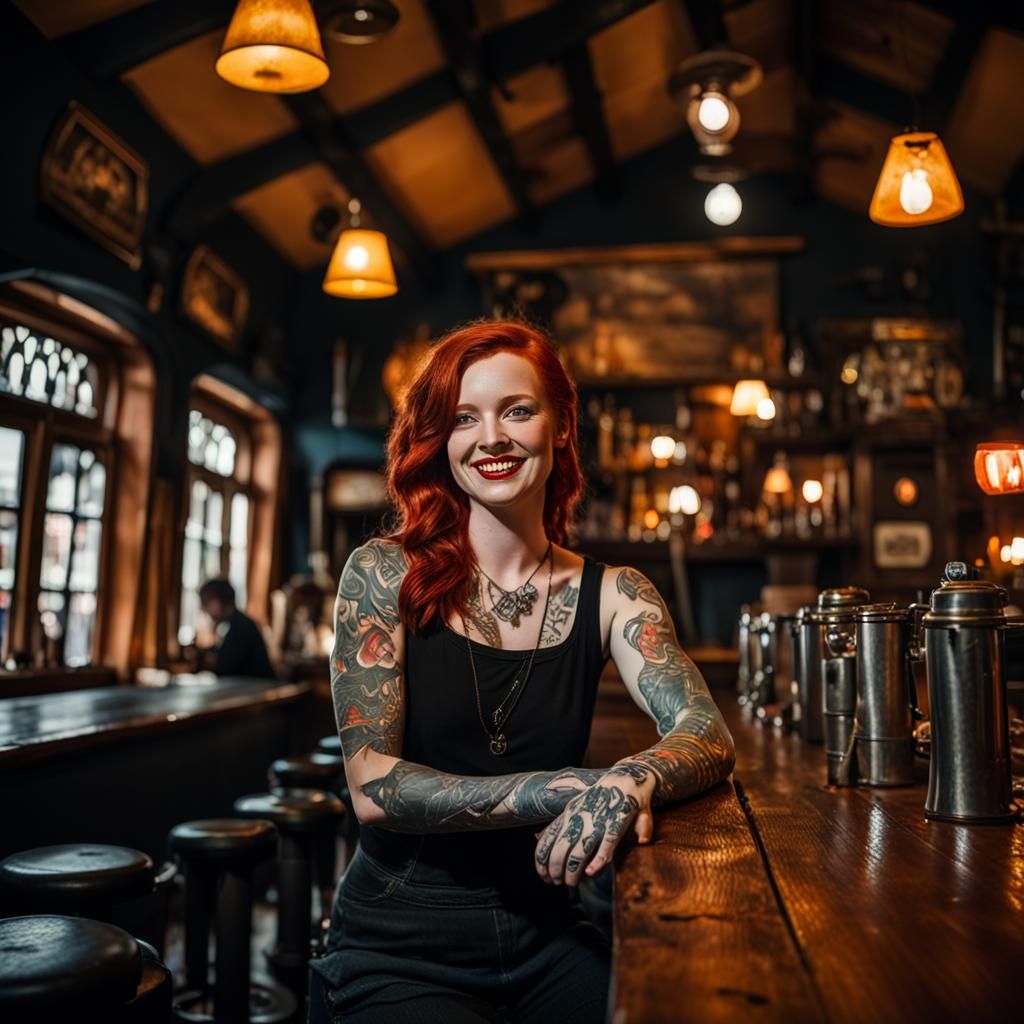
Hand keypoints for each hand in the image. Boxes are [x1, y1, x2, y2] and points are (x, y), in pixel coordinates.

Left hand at [534, 763, 654, 886]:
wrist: (627, 777)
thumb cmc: (600, 796)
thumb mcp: (575, 806)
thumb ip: (560, 823)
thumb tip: (536, 836)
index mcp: (569, 812)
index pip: (548, 838)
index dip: (542, 860)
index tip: (543, 876)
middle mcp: (580, 816)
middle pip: (561, 849)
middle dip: (556, 869)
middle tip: (557, 883)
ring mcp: (598, 820)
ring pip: (580, 852)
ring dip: (573, 871)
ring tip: (572, 883)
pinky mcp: (617, 822)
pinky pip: (606, 846)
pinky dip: (598, 862)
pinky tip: (591, 872)